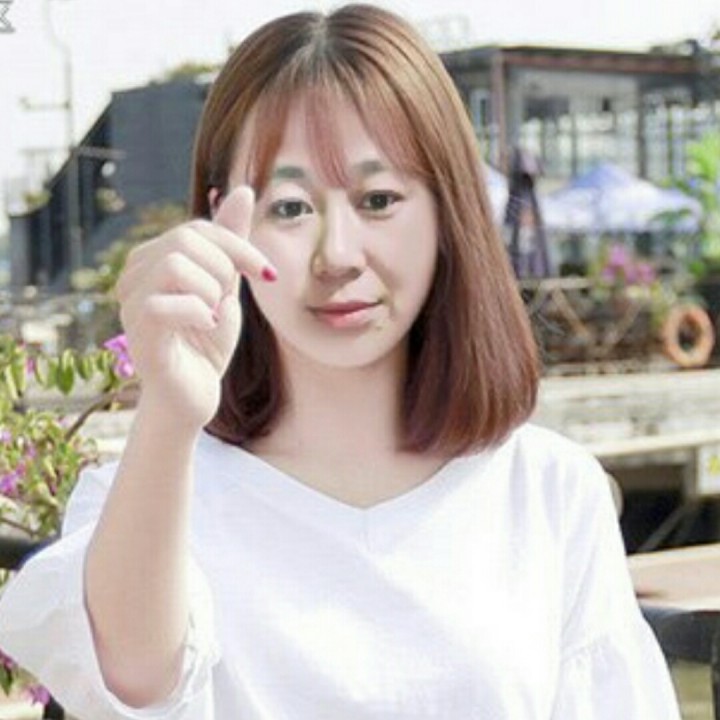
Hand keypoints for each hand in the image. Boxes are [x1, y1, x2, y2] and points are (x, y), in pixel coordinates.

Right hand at [114, 186, 274, 429]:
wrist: (195, 396)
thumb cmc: (206, 342)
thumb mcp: (227, 285)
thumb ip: (230, 242)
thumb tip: (245, 189)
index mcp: (154, 259)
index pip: (198, 230)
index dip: (238, 247)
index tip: (268, 274)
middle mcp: (134, 275)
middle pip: (185, 240)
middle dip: (223, 270)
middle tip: (225, 301)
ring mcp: (130, 303)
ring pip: (175, 265)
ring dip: (209, 292)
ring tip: (210, 315)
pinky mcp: (137, 333)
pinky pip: (165, 304)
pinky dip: (198, 314)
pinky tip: (205, 328)